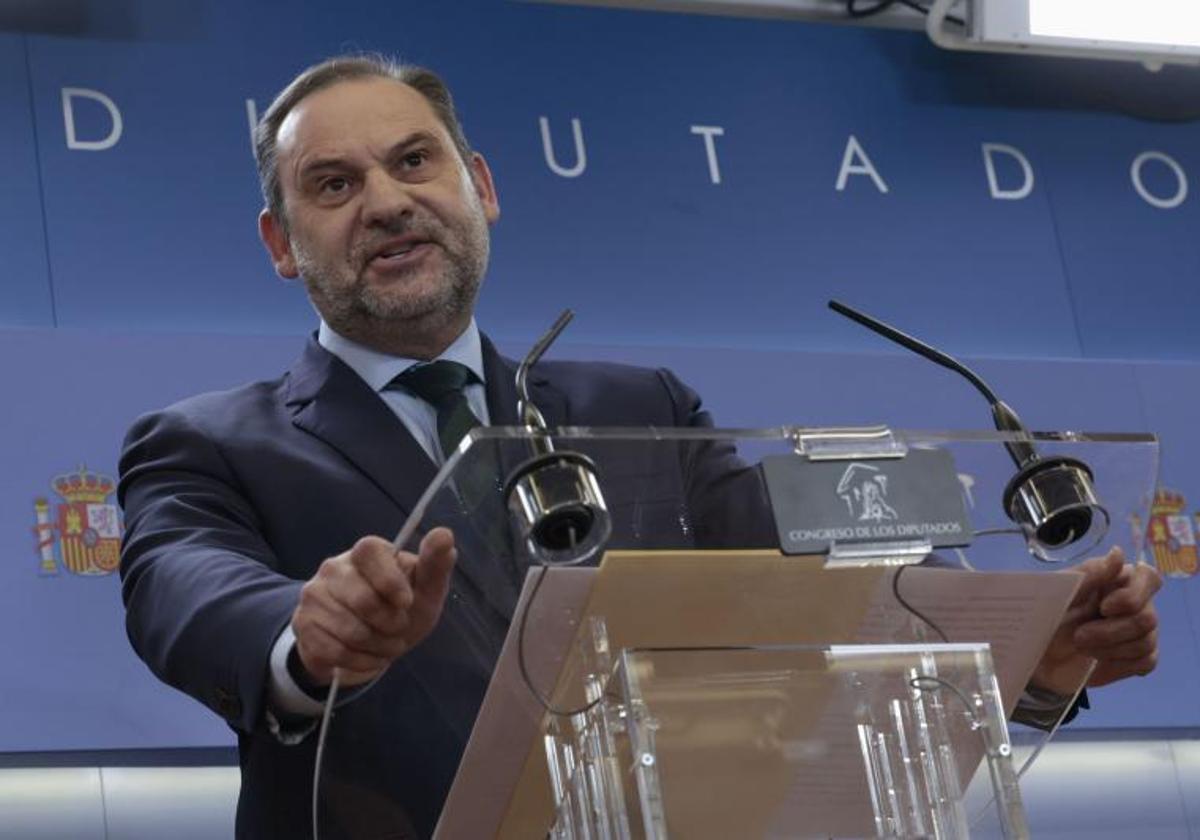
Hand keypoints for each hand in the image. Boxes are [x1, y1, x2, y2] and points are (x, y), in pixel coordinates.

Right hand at [291, 528, 455, 687]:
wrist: (369, 641)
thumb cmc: (402, 608)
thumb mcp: (426, 589)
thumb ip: (436, 564)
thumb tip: (444, 534)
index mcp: (367, 552)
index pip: (370, 551)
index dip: (390, 581)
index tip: (407, 602)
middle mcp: (334, 567)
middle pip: (363, 600)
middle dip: (391, 625)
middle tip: (399, 629)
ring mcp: (314, 595)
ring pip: (350, 631)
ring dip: (379, 647)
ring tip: (386, 644)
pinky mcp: (303, 625)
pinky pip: (335, 651)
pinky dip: (361, 661)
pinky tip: (368, 656)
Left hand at [1031, 546, 1161, 694]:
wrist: (1036, 653)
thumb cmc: (1045, 615)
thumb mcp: (1058, 592)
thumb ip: (1089, 573)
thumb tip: (1118, 553)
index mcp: (1115, 581)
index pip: (1149, 577)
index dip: (1134, 594)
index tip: (1104, 607)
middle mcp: (1134, 604)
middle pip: (1147, 617)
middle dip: (1110, 632)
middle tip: (1079, 637)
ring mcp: (1139, 632)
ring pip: (1146, 642)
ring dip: (1110, 649)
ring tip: (1082, 648)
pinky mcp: (1138, 658)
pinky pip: (1146, 662)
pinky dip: (1118, 664)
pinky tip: (1096, 661)